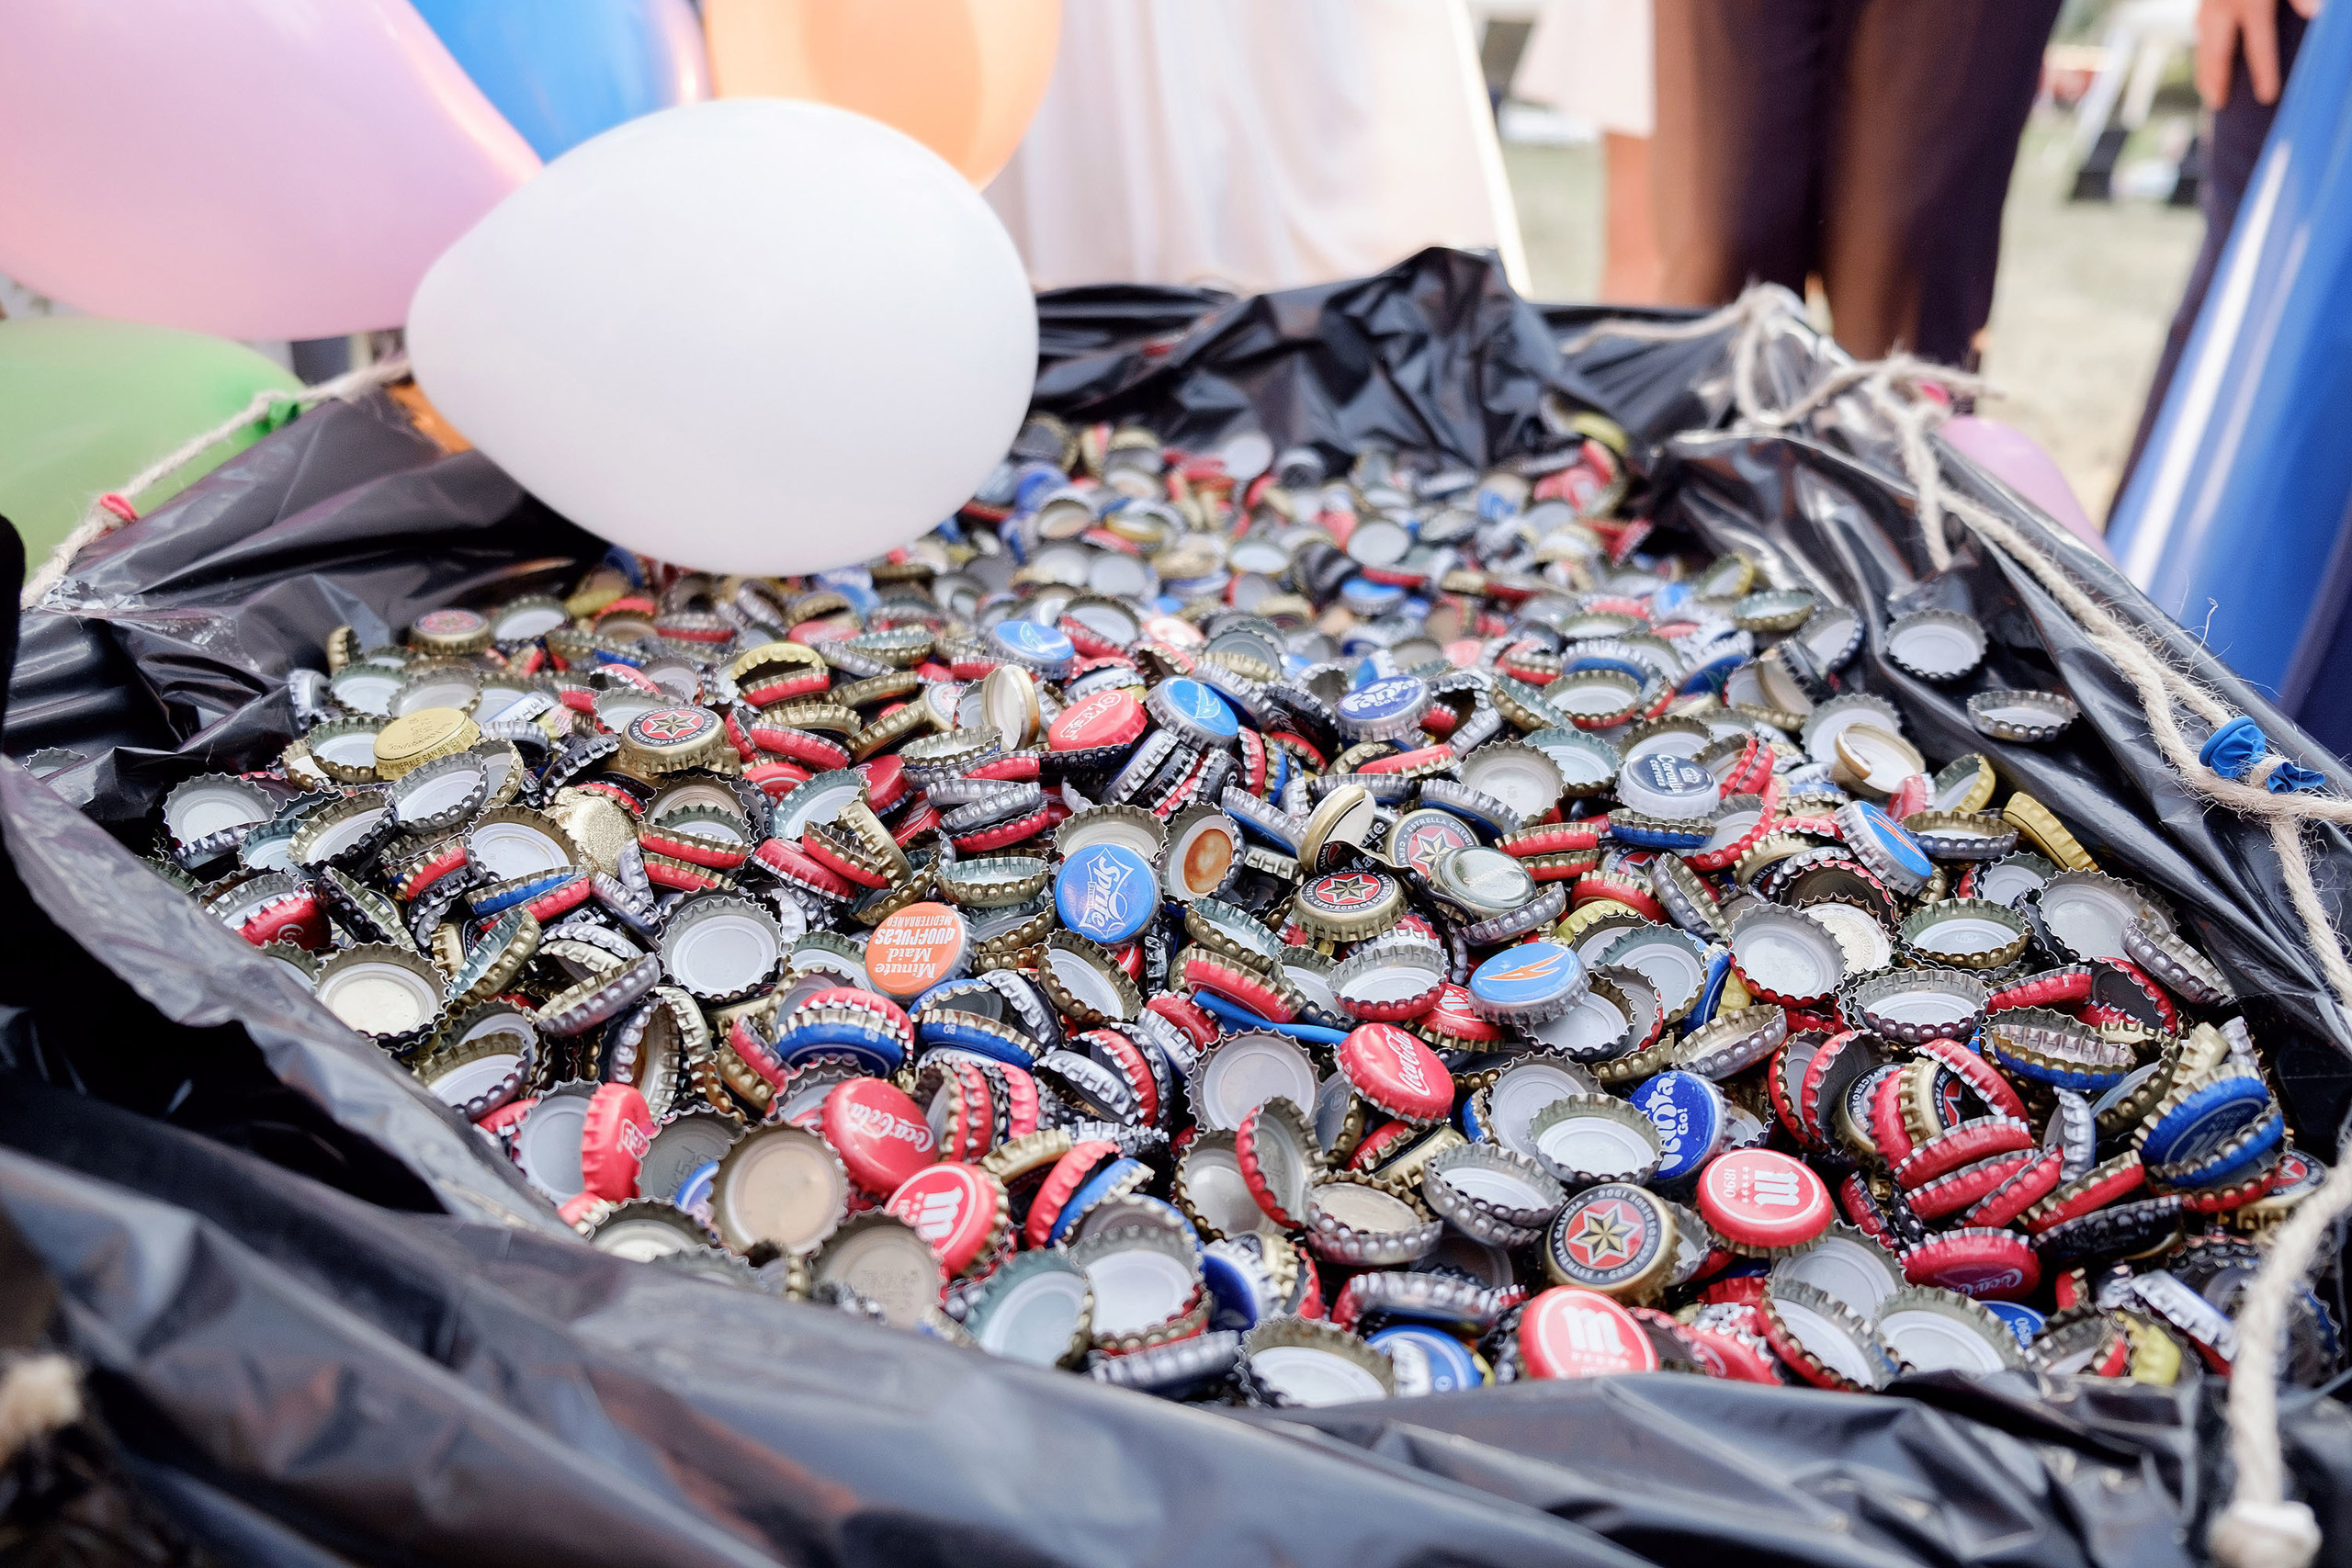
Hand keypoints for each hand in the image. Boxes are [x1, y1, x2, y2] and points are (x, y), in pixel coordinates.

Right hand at [2197, 0, 2322, 108]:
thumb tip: (2316, 12)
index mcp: (2251, 3)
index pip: (2258, 45)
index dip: (2263, 73)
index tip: (2267, 97)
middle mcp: (2224, 7)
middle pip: (2218, 55)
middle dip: (2218, 82)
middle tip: (2218, 105)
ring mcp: (2209, 4)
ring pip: (2204, 46)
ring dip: (2204, 73)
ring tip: (2209, 94)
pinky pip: (2200, 31)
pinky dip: (2202, 52)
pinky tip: (2205, 65)